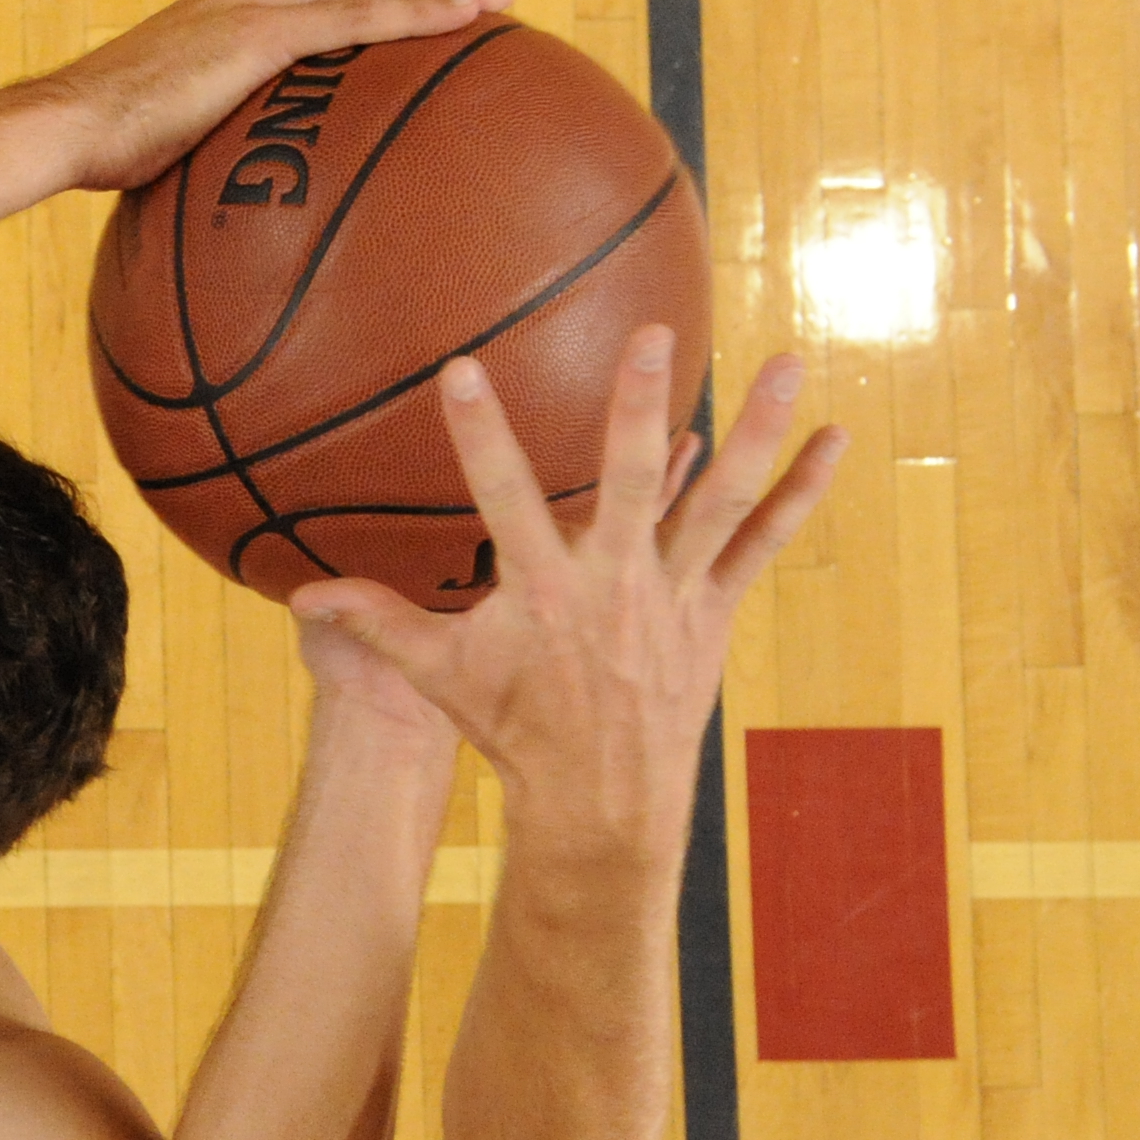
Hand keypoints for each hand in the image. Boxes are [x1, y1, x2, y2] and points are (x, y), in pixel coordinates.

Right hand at [20, 0, 511, 194]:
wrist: (60, 131)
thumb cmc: (93, 157)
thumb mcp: (162, 155)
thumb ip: (207, 166)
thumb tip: (227, 231)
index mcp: (223, 17)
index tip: (421, 12)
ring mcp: (252, 7)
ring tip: (496, 3)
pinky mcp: (258, 31)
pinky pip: (359, 14)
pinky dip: (417, 11)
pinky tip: (464, 20)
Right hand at [291, 337, 845, 845]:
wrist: (599, 802)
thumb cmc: (513, 730)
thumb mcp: (440, 676)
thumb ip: (380, 622)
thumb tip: (302, 594)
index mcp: (540, 592)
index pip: (500, 498)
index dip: (478, 434)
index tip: (459, 370)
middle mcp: (613, 585)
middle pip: (630, 481)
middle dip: (638, 407)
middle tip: (651, 337)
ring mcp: (673, 595)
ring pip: (721, 501)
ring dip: (760, 431)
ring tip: (788, 362)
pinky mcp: (714, 610)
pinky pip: (764, 542)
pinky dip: (804, 493)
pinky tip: (838, 439)